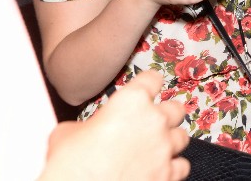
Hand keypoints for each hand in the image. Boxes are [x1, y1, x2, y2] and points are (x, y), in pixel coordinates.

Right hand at [40, 70, 189, 180]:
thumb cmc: (69, 162)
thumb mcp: (67, 132)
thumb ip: (90, 125)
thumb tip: (88, 133)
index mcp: (131, 101)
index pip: (152, 79)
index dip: (149, 83)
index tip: (148, 86)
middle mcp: (154, 121)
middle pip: (175, 108)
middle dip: (166, 114)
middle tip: (152, 121)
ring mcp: (164, 149)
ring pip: (182, 137)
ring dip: (170, 140)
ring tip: (157, 146)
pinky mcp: (168, 175)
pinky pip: (181, 166)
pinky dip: (172, 167)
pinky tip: (160, 169)